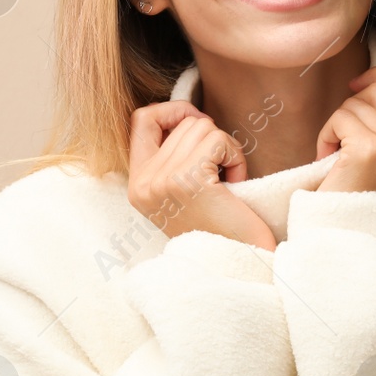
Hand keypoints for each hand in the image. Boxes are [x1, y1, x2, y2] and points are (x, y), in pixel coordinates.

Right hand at [128, 101, 278, 250]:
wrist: (238, 264)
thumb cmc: (220, 227)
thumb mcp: (181, 192)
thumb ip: (173, 157)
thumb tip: (187, 114)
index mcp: (137, 186)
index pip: (141, 120)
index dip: (171, 111)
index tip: (196, 124)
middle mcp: (144, 183)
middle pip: (183, 122)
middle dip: (211, 140)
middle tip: (221, 175)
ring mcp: (163, 180)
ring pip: (202, 126)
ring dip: (226, 149)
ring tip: (227, 182)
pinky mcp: (189, 179)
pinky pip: (218, 140)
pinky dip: (236, 156)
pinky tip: (236, 183)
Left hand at [315, 65, 375, 192]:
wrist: (348, 233)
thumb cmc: (366, 193)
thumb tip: (375, 77)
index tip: (359, 85)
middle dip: (355, 108)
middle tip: (348, 142)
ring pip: (357, 102)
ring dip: (339, 125)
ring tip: (340, 157)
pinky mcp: (370, 150)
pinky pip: (340, 117)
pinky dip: (326, 135)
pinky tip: (330, 161)